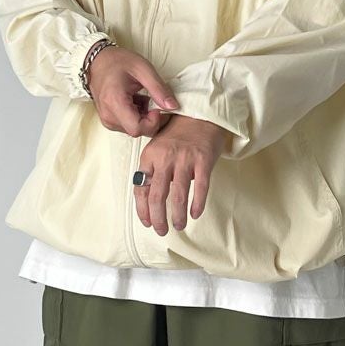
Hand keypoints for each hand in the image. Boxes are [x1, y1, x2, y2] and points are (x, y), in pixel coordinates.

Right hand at [86, 45, 178, 136]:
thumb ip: (159, 89)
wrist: (97, 61)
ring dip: (144, 117)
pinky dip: (137, 116)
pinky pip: (128, 126)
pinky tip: (135, 101)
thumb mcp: (143, 69)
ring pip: (134, 130)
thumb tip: (173, 107)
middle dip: (150, 119)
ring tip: (141, 98)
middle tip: (152, 100)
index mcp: (114, 102)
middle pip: (137, 131)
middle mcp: (108, 115)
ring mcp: (107, 120)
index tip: (156, 108)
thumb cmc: (117, 61)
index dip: (152, 122)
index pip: (137, 129)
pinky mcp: (108, 121)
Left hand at [133, 114, 231, 233]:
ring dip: (177, 216)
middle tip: (161, 230)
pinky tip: (195, 214)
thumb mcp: (157, 148)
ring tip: (178, 226)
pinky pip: (200, 188)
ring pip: (178, 196)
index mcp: (149, 156)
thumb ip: (152, 170)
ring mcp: (184, 160)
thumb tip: (150, 200)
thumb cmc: (178, 135)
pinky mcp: (203, 161)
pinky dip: (197, 204)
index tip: (147, 222)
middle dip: (158, 218)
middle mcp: (165, 159)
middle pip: (157, 196)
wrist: (201, 115)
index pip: (141, 188)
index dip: (143, 209)